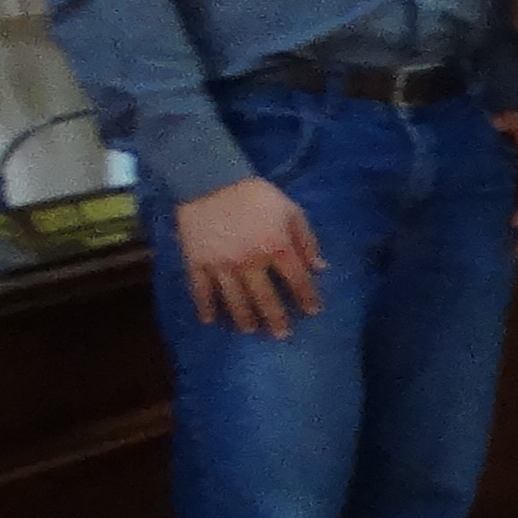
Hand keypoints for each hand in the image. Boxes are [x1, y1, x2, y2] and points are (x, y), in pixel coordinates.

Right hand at [176, 175, 324, 337]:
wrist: (211, 182)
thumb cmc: (256, 195)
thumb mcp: (291, 211)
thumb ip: (307, 241)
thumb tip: (321, 269)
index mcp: (276, 247)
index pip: (297, 280)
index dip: (307, 297)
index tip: (312, 312)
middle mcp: (250, 262)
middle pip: (265, 298)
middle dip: (276, 318)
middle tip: (281, 336)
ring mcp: (221, 265)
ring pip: (234, 300)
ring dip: (244, 318)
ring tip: (250, 331)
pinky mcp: (196, 263)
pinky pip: (200, 291)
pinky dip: (204, 307)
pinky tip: (209, 321)